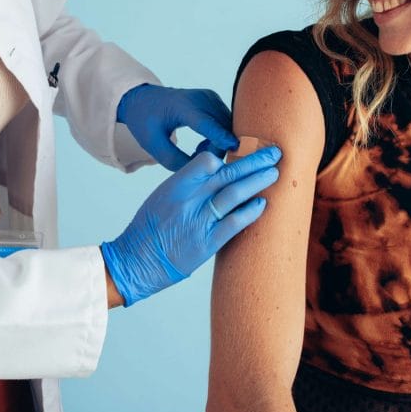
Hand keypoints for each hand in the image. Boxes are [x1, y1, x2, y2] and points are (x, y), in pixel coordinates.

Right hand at [100, 147, 281, 305]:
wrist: (135, 262)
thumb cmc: (148, 228)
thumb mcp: (163, 196)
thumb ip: (188, 181)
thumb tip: (213, 162)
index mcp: (175, 185)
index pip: (207, 160)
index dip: (227, 153)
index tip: (243, 149)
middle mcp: (188, 200)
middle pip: (227, 174)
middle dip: (254, 161)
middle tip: (275, 153)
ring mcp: (198, 222)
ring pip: (234, 194)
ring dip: (257, 182)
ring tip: (274, 173)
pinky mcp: (206, 244)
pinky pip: (233, 223)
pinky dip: (250, 212)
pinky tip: (263, 204)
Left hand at [116, 84, 239, 170]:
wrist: (144, 100)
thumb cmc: (146, 121)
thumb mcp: (152, 145)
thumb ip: (174, 160)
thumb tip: (201, 169)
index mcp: (182, 106)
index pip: (206, 123)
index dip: (220, 137)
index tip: (234, 148)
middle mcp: (200, 98)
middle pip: (222, 127)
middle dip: (218, 149)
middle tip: (198, 159)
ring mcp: (210, 97)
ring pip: (228, 126)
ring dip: (219, 144)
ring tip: (197, 150)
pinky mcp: (216, 101)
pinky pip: (226, 124)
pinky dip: (219, 138)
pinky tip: (202, 144)